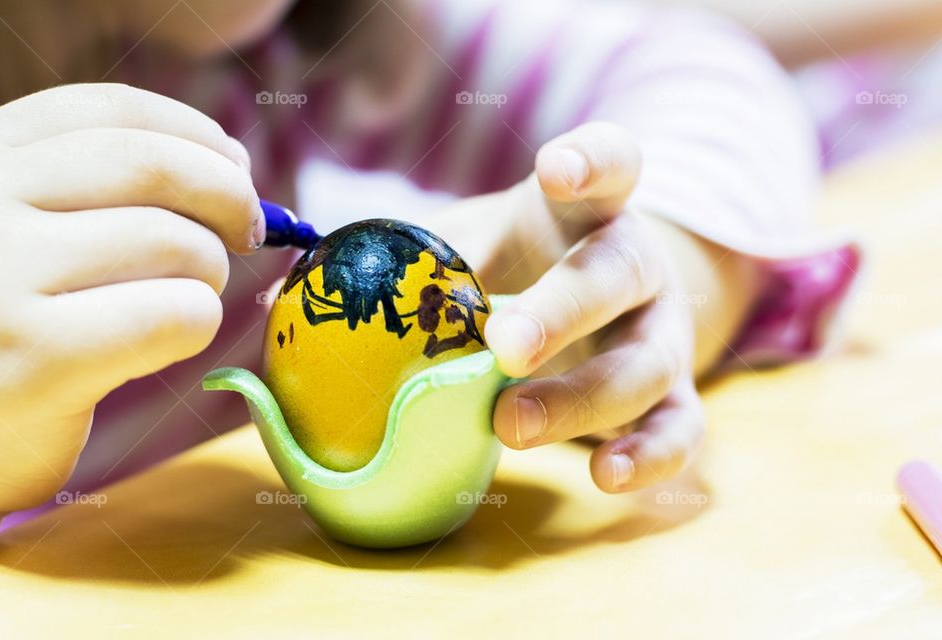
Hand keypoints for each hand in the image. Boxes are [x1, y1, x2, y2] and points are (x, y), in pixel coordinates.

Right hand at [0, 83, 262, 520]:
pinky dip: (197, 324)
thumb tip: (232, 163)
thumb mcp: (15, 232)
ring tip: (186, 297)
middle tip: (249, 232)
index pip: (109, 113)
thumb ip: (92, 191)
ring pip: (176, 243)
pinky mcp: (38, 358)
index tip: (236, 163)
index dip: (194, 133)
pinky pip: (175, 315)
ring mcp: (2, 278)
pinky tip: (170, 340)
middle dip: (229, 195)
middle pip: (153, 167)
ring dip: (210, 272)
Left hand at [428, 122, 757, 492]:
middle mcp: (636, 265)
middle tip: (505, 347)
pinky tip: (607, 478)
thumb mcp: (472, 245)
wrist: (590, 310)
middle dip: (561, 311)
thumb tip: (330, 297)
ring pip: (646, 364)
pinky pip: (681, 429)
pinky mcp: (674, 396)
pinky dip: (651, 457)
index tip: (555, 171)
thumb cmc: (516, 266)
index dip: (591, 160)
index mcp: (587, 210)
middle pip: (616, 276)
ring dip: (581, 399)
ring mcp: (662, 332)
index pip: (612, 163)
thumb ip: (426, 262)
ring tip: (510, 426)